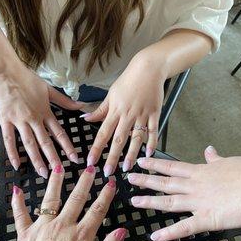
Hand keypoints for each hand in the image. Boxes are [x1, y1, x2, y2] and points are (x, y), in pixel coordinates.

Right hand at [0, 64, 83, 176]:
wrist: (6, 71)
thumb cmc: (26, 78)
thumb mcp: (49, 89)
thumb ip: (65, 100)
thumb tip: (80, 105)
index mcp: (45, 111)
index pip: (59, 133)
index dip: (67, 147)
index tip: (74, 158)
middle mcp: (34, 118)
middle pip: (46, 142)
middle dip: (54, 158)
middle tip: (60, 171)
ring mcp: (19, 120)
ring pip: (30, 143)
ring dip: (37, 159)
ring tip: (43, 172)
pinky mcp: (6, 120)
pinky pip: (9, 139)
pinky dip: (13, 152)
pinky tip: (17, 164)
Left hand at [9, 165, 125, 240]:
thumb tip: (122, 231)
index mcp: (82, 236)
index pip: (98, 210)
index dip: (106, 194)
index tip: (110, 182)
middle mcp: (63, 227)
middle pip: (76, 198)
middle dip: (84, 181)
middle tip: (90, 168)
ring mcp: (43, 229)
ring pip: (50, 200)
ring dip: (56, 182)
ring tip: (59, 167)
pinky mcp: (25, 236)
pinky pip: (21, 216)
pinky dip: (18, 202)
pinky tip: (17, 190)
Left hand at [82, 55, 164, 175]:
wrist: (148, 69)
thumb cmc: (128, 81)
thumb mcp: (111, 94)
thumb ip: (100, 109)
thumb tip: (85, 118)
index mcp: (115, 110)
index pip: (103, 133)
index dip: (96, 148)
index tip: (91, 161)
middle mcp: (128, 115)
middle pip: (118, 140)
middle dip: (112, 157)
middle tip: (108, 172)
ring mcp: (142, 115)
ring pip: (136, 138)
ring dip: (131, 154)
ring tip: (127, 168)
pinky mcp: (155, 113)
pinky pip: (153, 131)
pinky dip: (152, 143)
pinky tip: (149, 154)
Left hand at [128, 146, 240, 240]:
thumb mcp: (230, 161)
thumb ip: (216, 159)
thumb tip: (209, 151)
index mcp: (201, 171)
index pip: (172, 167)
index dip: (155, 165)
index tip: (142, 162)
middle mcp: (196, 186)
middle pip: (165, 182)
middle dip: (145, 180)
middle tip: (129, 178)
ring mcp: (199, 202)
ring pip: (169, 202)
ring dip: (150, 201)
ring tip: (134, 200)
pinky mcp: (207, 219)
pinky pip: (184, 227)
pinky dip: (169, 233)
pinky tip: (155, 236)